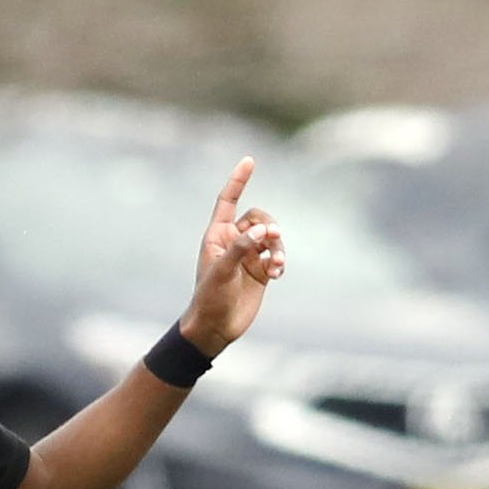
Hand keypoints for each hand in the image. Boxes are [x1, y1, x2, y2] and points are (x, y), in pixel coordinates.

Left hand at [179, 157, 283, 356]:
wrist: (215, 327)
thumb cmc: (209, 298)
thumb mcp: (222, 271)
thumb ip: (240, 249)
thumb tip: (262, 231)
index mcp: (217, 235)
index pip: (229, 200)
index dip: (239, 180)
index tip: (250, 161)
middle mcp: (234, 242)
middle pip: (258, 218)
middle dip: (268, 225)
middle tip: (273, 238)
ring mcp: (248, 256)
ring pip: (271, 238)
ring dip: (277, 248)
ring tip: (276, 265)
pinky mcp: (261, 271)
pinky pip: (276, 256)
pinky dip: (279, 261)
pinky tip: (277, 273)